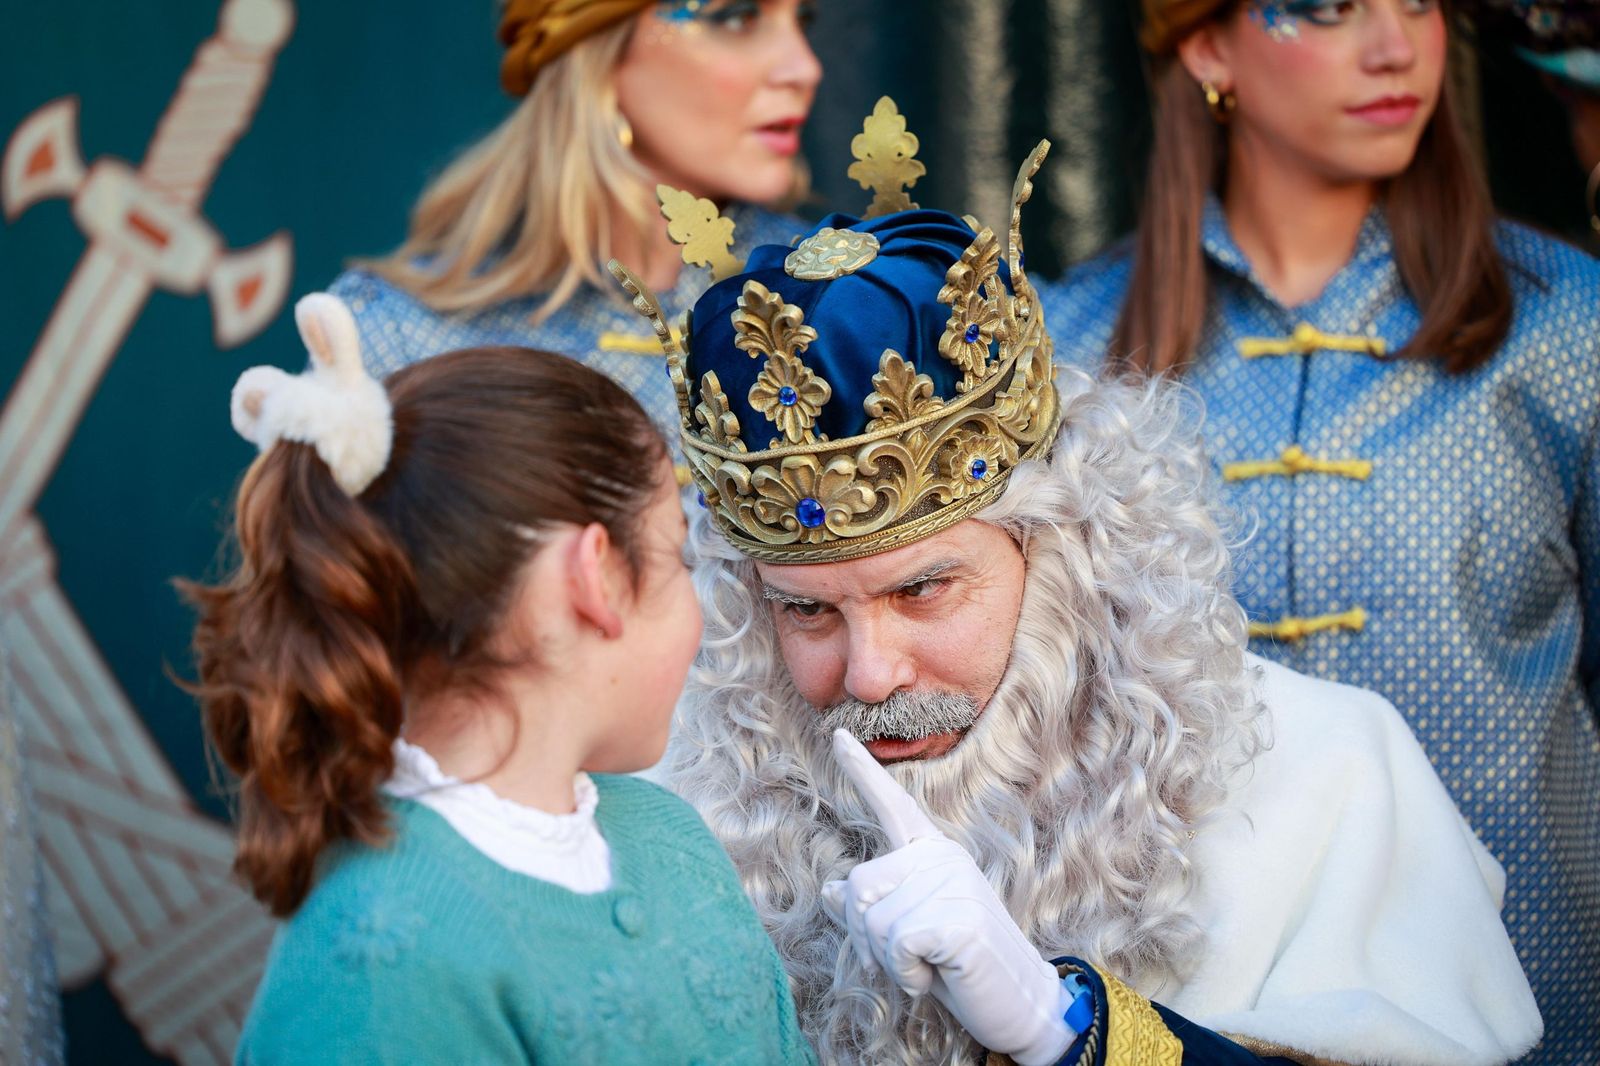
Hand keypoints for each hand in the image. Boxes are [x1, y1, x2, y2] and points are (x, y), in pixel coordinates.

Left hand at [820, 730, 1075, 1065]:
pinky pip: (895, 947)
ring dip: (891, 962)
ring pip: (872, 923)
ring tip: (932, 964)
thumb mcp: (908, 934)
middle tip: (912, 958)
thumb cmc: (960, 966)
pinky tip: (936, 975)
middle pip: (858, 888)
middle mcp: (941, 857)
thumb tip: (830, 889)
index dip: (861, 771)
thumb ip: (872, 908)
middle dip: (868, 937)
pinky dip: (907, 975)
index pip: (891, 806)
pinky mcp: (957, 918)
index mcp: (932, 853)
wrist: (1020, 1001)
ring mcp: (952, 884)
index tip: (838, 733)